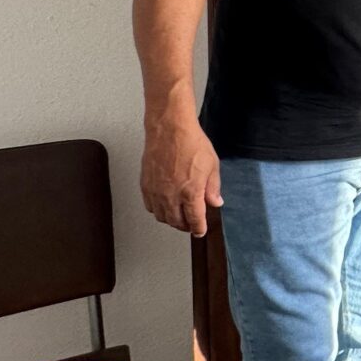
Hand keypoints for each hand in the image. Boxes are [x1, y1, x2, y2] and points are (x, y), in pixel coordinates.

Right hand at [141, 116, 222, 236]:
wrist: (169, 129)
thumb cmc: (192, 143)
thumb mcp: (212, 165)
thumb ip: (213, 187)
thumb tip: (215, 202)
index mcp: (190, 192)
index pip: (195, 220)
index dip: (199, 228)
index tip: (200, 231)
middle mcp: (171, 196)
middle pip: (176, 222)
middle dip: (185, 226)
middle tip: (191, 223)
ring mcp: (156, 191)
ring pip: (162, 217)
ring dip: (171, 219)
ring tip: (179, 215)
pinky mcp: (145, 185)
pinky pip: (150, 206)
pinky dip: (158, 210)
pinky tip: (165, 205)